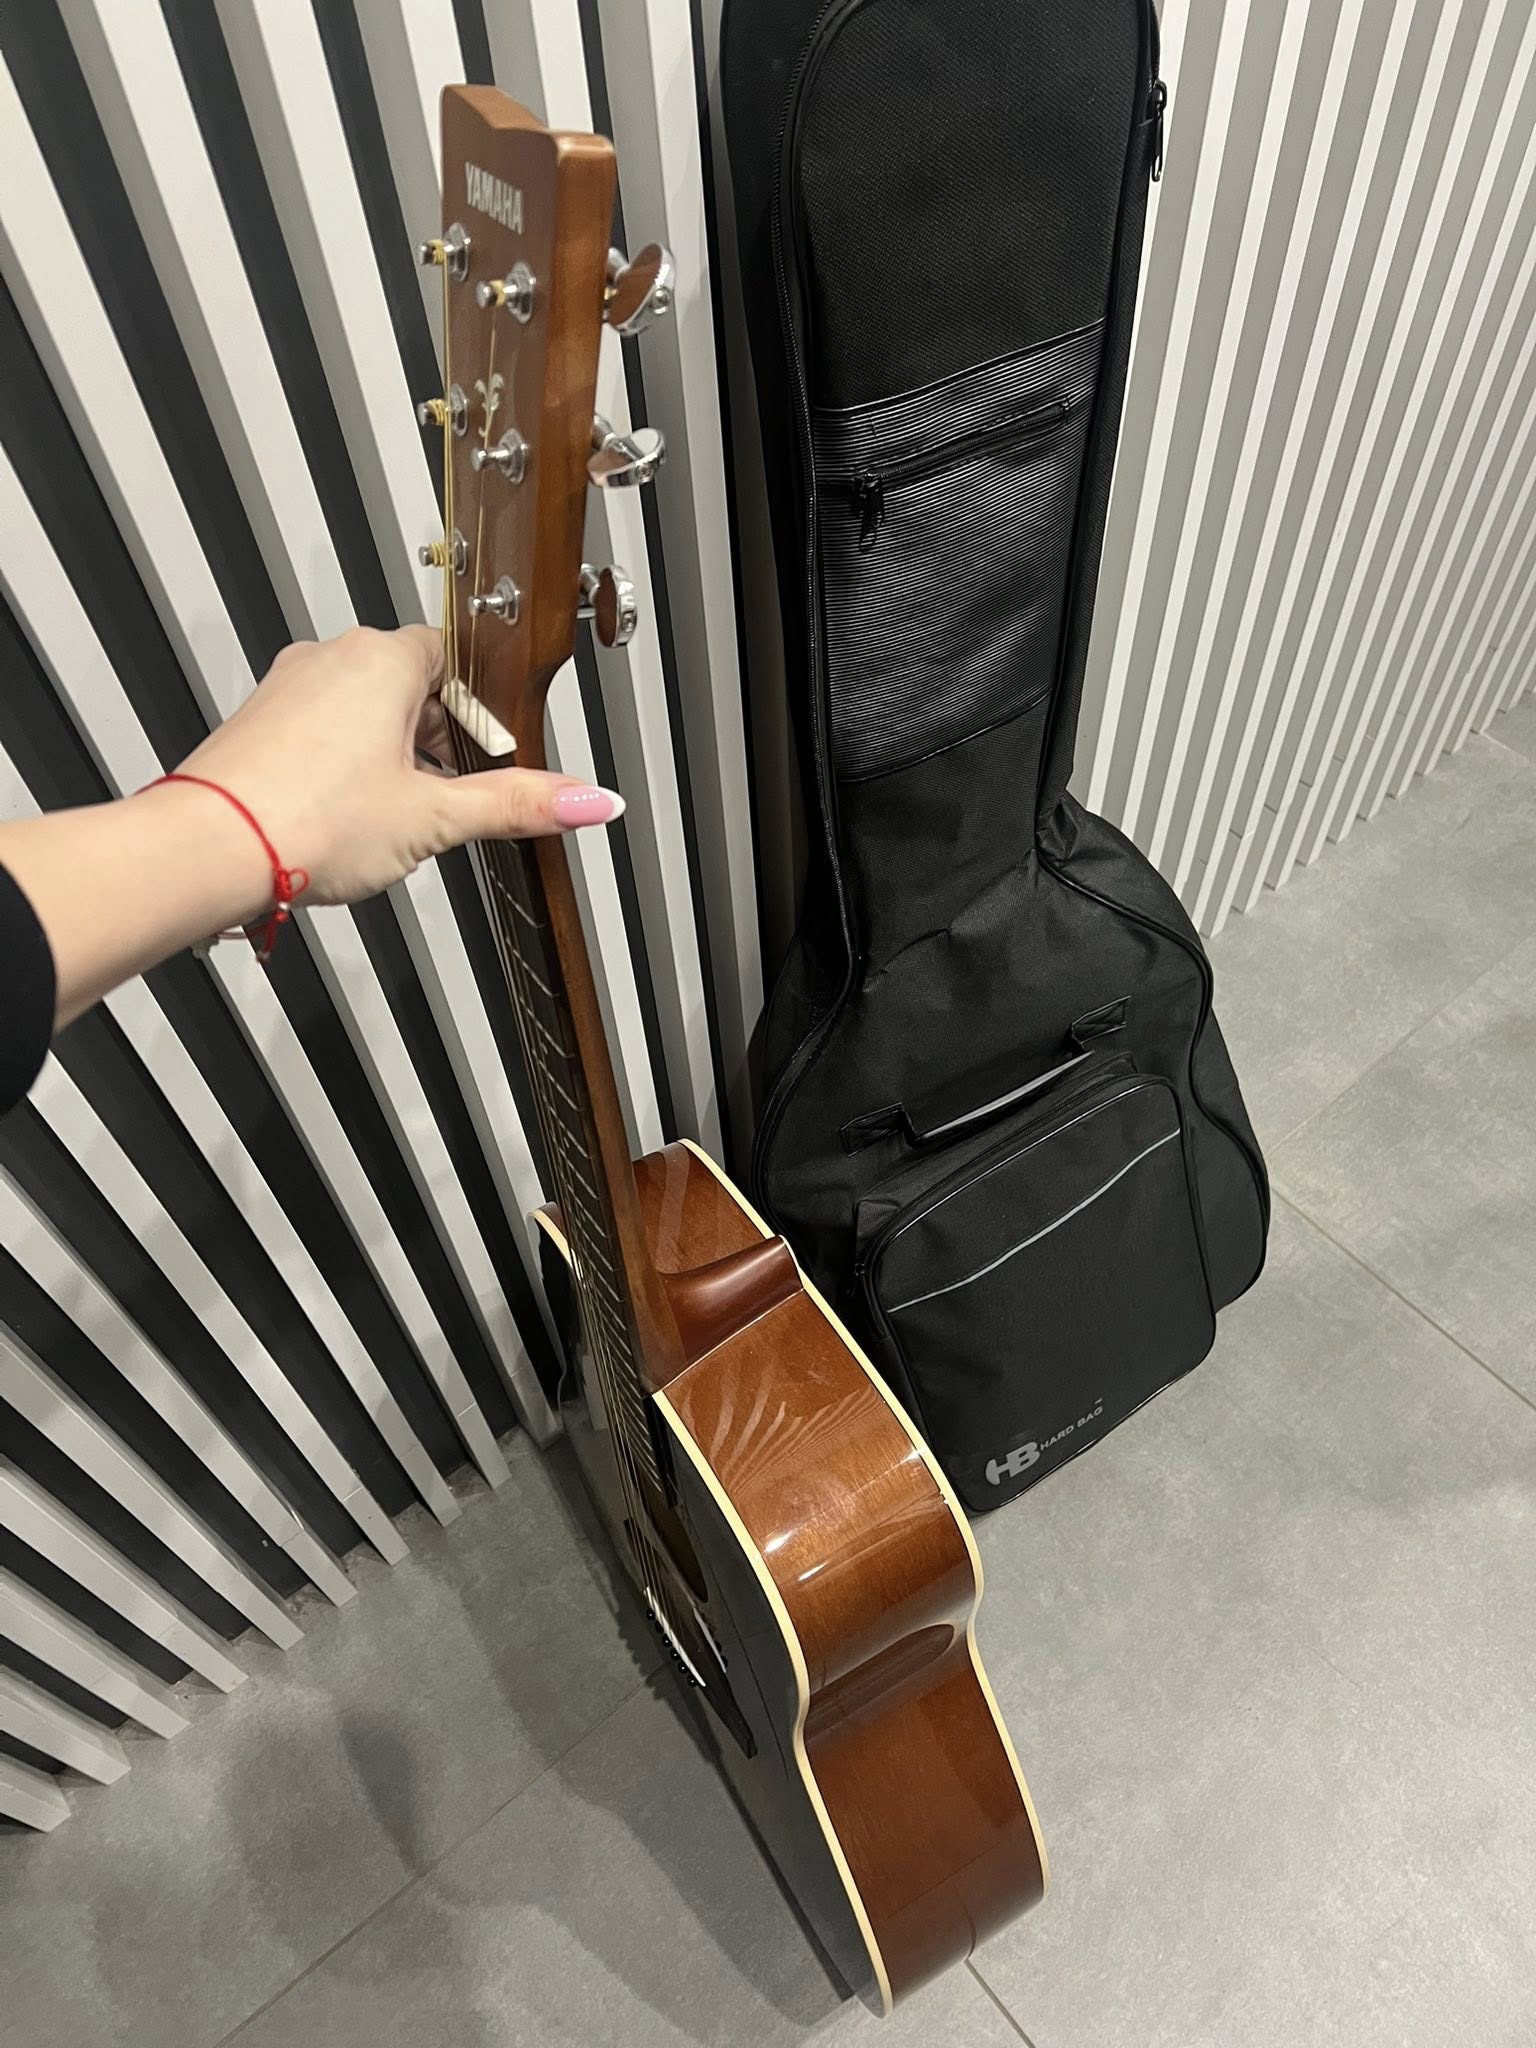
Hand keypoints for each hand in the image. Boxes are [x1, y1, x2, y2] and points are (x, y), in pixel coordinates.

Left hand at [169, 625, 622, 913]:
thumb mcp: (433, 818)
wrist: (205, 848)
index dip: (484, 716)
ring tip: (394, 824)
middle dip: (440, 746)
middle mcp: (330, 659)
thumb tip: (585, 799)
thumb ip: (514, 804)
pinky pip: (322, 735)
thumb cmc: (306, 818)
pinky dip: (346, 771)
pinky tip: (347, 822)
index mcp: (382, 658)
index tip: (491, 761)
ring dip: (393, 762)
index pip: (459, 660)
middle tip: (448, 803)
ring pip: (366, 714)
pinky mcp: (259, 726)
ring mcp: (288, 690)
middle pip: (414, 689)